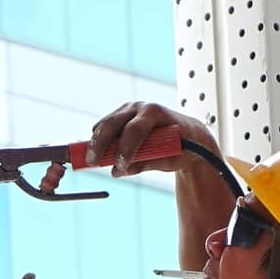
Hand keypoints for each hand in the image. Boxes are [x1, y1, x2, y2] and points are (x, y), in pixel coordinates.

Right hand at [84, 102, 216, 177]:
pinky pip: (105, 126)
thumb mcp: (168, 158)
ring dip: (96, 141)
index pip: (134, 130)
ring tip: (90, 160)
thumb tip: (117, 171)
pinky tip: (95, 150)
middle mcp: (140, 107)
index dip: (125, 149)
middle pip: (113, 123)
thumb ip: (144, 164)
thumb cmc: (179, 147)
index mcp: (155, 113)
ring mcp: (129, 109)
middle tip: (92, 163)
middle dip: (101, 144)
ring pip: (106, 123)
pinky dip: (99, 138)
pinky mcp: (122, 115)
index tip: (119, 166)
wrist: (189, 134)